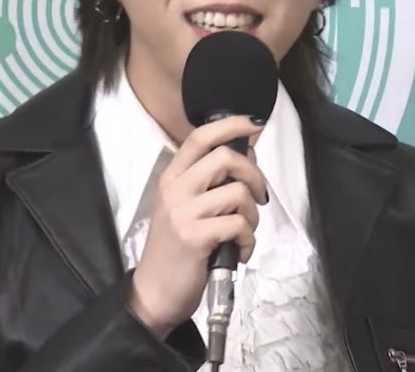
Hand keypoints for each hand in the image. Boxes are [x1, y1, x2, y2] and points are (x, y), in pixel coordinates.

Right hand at [127, 115, 268, 337]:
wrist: (155, 291)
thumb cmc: (176, 249)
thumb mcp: (186, 208)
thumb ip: (211, 182)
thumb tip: (248, 156)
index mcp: (172, 176)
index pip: (200, 137)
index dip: (231, 124)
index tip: (254, 125)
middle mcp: (175, 188)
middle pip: (225, 157)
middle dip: (254, 175)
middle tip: (259, 196)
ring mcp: (183, 212)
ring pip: (238, 193)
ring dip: (253, 215)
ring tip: (245, 232)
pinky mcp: (195, 237)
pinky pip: (238, 225)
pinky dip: (249, 241)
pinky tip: (240, 252)